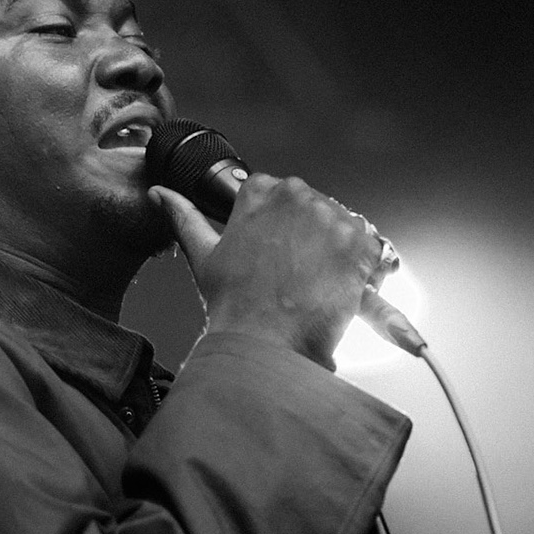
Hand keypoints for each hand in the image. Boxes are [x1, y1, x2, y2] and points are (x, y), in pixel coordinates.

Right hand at [151, 174, 384, 367]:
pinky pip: (374, 249)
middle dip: (311, 237)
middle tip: (299, 274)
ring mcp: (332, 218)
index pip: (278, 192)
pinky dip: (366, 270)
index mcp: (260, 192)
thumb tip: (160, 194)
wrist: (265, 342)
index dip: (280, 225)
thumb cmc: (234, 304)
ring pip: (344, 226)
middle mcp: (297, 196)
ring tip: (318, 286)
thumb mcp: (203, 254)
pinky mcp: (360, 244)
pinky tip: (345, 291)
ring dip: (338, 252)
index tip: (277, 250)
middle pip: (315, 207)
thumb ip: (183, 217)